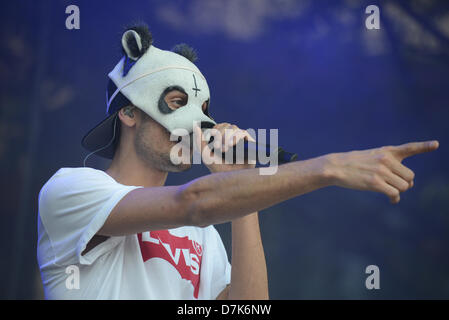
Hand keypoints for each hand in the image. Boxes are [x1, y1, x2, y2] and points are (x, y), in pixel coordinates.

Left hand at [193, 123, 255, 172]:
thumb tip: (196, 126)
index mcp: (223, 139)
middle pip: (227, 125)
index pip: (220, 126)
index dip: (215, 130)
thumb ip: (200, 142)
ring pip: (234, 128)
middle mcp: (233, 138)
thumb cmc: (219, 169)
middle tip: (217, 148)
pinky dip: (236, 136)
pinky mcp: (250, 143)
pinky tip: (232, 145)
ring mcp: (242, 140)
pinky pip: (243, 133)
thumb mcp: (206, 155)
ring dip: (227, 136)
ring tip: (224, 149)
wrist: (232, 179)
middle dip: (220, 134)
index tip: (212, 141)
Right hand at [324, 140, 438, 202]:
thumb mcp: (372, 156)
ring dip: (399, 191)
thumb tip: (406, 188)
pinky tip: (391, 200)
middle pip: (410, 176)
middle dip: (405, 182)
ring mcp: (381, 171)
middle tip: (394, 184)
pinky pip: (394, 194)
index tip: (436, 144)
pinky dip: (394, 198)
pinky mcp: (375, 183)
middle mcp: (386, 160)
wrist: (336, 166)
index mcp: (387, 151)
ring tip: (390, 191)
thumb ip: (391, 166)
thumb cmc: (355, 163)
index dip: (424, 146)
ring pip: (404, 186)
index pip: (409, 148)